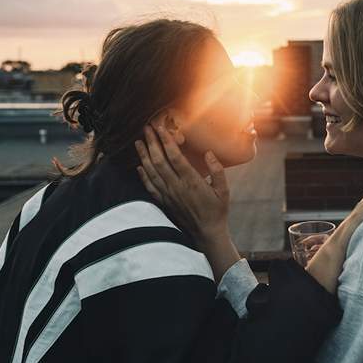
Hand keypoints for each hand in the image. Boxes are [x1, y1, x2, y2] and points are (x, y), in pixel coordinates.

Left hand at [134, 125, 239, 281]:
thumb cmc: (217, 210)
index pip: (175, 157)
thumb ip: (217, 170)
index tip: (161, 128)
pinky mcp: (165, 202)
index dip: (166, 142)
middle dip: (152, 143)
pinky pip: (150, 187)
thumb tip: (209, 153)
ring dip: (144, 156)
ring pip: (151, 172)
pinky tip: (139, 166)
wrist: (207, 233)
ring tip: (138, 142)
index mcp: (192, 182)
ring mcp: (168, 195)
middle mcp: (177, 187)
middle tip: (147, 129)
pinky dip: (143, 176)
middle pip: (159, 161)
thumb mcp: (224, 190)